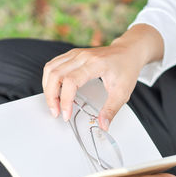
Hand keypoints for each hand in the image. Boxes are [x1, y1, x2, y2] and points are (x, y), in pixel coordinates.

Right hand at [42, 24, 163, 129]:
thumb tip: (102, 125)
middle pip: (55, 74)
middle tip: (56, 112)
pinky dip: (49, 79)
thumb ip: (111, 109)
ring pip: (50, 68)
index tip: (66, 114)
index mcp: (95, 64)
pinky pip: (53, 65)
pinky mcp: (72, 55)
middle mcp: (82, 57)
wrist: (128, 51)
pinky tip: (54, 91)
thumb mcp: (122, 92)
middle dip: (51, 96)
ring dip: (47, 88)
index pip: (71, 81)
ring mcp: (75, 54)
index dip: (65, 100)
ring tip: (53, 104)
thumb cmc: (126, 68)